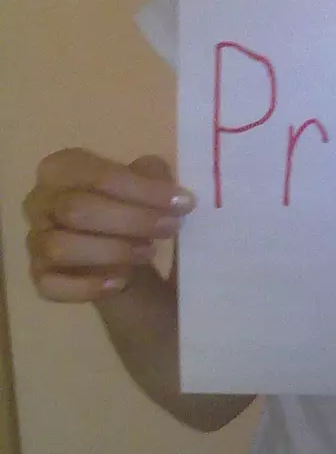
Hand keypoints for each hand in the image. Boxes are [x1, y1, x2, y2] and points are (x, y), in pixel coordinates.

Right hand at [23, 149, 195, 302]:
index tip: (183, 203)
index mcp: (63, 167)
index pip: (100, 175)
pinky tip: (119, 283)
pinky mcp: (39, 276)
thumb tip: (165, 185)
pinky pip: (52, 285)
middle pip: (76, 209)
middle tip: (170, 227)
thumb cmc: (131, 205)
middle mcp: (39, 201)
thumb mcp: (147, 184)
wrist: (122, 249)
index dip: (143, 190)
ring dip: (110, 251)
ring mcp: (35, 240)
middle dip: (130, 220)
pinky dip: (87, 286)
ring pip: (60, 247)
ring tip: (148, 253)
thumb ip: (154, 177)